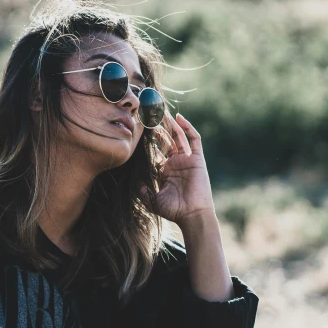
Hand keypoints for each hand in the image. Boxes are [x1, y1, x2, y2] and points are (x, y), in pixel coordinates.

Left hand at [139, 113, 214, 228]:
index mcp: (165, 171)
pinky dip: (188, 128)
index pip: (156, 151)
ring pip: (178, 137)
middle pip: (167, 141)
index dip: (149, 140)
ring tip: (162, 112)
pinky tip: (179, 118)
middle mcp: (176, 163)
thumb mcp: (151, 199)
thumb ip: (141, 189)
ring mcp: (187, 160)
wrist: (192, 214)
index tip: (139, 129)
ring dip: (171, 125)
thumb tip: (130, 180)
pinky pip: (194, 139)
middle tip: (149, 115)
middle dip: (159, 129)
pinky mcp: (197, 158)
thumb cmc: (173, 210)